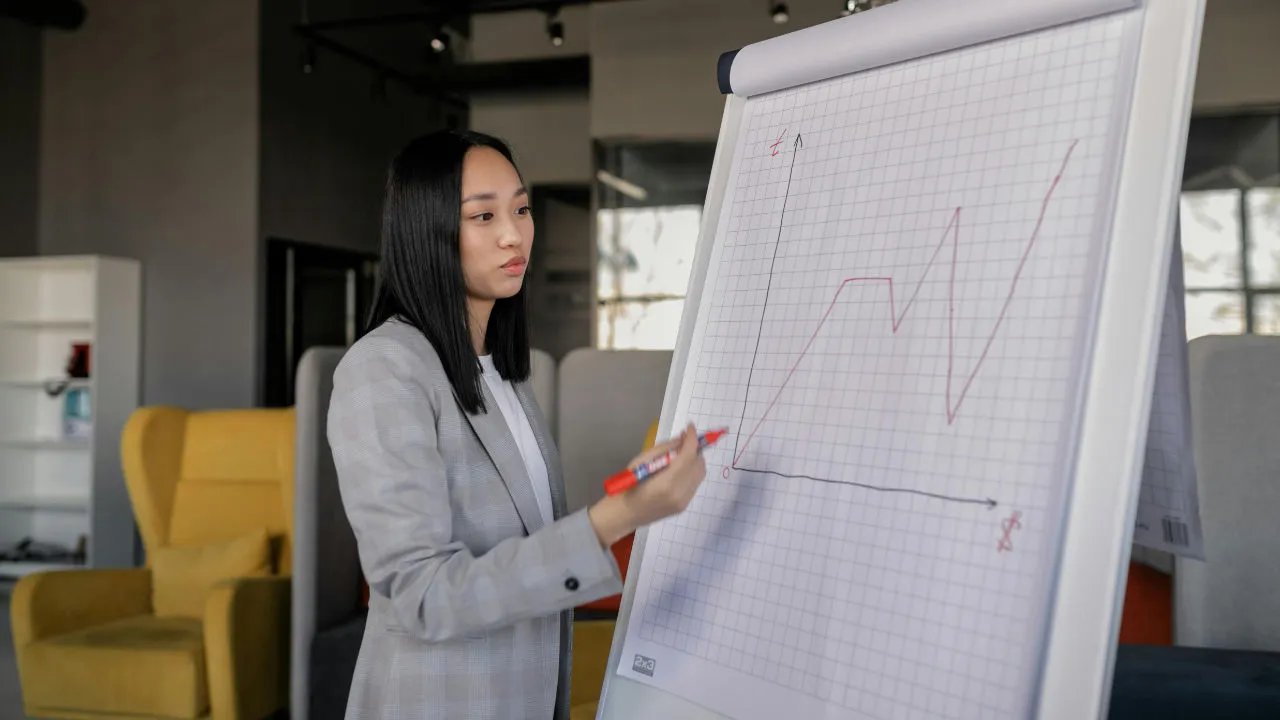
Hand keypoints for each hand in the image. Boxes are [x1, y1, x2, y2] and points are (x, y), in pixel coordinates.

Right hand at [588, 423, 707, 546]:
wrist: (626, 513)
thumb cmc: (628, 485)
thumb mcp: (641, 461)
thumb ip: (663, 449)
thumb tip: (682, 440)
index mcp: (666, 483)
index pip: (688, 456)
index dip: (691, 439)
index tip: (690, 427)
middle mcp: (679, 493)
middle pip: (698, 465)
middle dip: (694, 448)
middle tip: (683, 440)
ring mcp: (683, 501)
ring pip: (700, 474)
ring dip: (694, 460)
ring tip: (682, 453)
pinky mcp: (684, 505)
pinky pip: (695, 483)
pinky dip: (691, 471)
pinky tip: (680, 467)